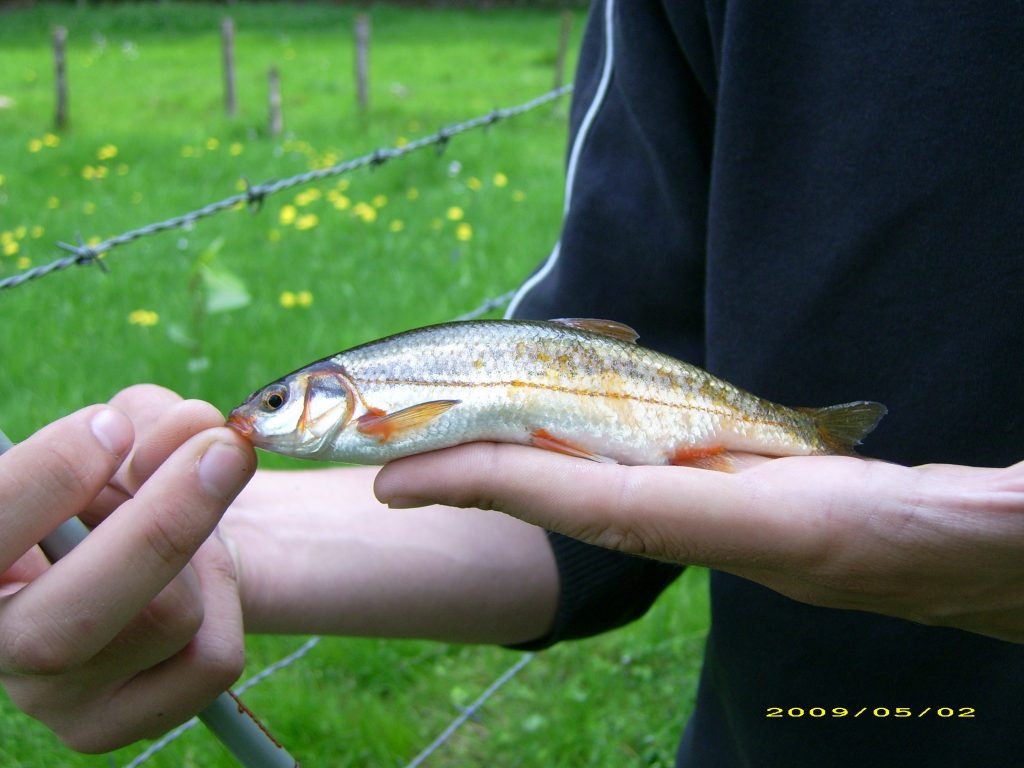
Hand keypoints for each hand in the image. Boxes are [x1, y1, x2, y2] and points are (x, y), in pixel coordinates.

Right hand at [0, 386, 255, 751]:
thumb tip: (196, 431)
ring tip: (184, 535)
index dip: (48, 479)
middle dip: (164, 524)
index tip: (111, 427)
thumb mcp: (127, 439)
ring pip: (165, 622)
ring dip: (200, 556)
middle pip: (69, 619)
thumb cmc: (122, 491)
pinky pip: (213, 659)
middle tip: (223, 451)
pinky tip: (199, 585)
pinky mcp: (114, 727)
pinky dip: (228, 601)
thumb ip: (153, 422)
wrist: (160, 560)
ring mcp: (50, 701)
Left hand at [375, 444, 1023, 643]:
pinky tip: (552, 450)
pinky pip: (646, 496)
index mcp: (791, 533)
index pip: (625, 508)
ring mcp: (746, 534)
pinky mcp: (758, 520)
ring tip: (441, 449)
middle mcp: (747, 538)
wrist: (1011, 569)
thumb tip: (935, 500)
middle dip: (489, 485)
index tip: (419, 476)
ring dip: (525, 478)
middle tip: (387, 466)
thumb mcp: (981, 519)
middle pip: (588, 510)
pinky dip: (584, 473)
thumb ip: (945, 506)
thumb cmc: (997, 542)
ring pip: (607, 505)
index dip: (517, 485)